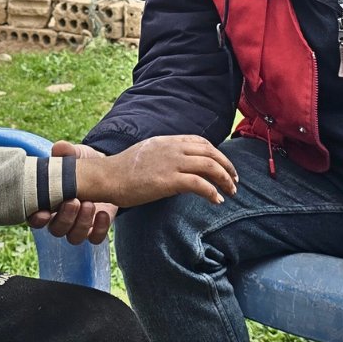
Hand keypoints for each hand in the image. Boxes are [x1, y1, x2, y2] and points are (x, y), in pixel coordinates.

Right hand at [28, 141, 118, 245]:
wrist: (106, 171)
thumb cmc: (82, 165)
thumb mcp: (76, 155)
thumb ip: (66, 152)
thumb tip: (59, 148)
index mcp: (48, 202)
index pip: (34, 218)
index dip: (37, 219)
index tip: (45, 211)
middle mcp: (61, 218)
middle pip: (56, 229)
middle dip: (65, 218)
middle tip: (75, 201)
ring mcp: (78, 226)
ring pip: (74, 237)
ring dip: (81, 223)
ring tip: (91, 204)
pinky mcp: (96, 229)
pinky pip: (95, 239)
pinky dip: (99, 229)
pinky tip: (104, 213)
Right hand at [76, 134, 237, 209]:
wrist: (107, 176)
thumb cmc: (123, 169)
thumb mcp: (147, 152)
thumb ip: (165, 154)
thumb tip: (177, 164)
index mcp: (168, 141)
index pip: (201, 142)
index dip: (217, 153)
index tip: (224, 166)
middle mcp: (173, 148)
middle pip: (211, 152)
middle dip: (227, 166)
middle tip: (235, 180)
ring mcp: (172, 163)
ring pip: (210, 166)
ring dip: (225, 179)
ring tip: (231, 191)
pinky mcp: (169, 180)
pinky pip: (199, 184)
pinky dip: (212, 192)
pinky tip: (217, 200)